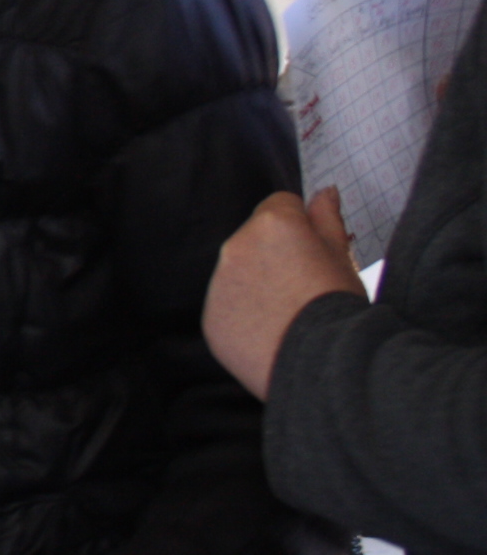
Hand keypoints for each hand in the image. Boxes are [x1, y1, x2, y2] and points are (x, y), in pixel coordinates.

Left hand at [206, 188, 365, 399]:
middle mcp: (235, 247)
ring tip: (289, 313)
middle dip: (276, 254)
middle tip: (305, 286)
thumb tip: (325, 192)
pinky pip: (227, 306)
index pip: (281, 205)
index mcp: (271, 224)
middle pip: (255, 238)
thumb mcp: (342, 257)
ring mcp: (218, 284)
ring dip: (257, 283)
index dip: (302, 227)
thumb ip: (327, 219)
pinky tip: (271, 332)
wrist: (324, 362)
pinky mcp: (211, 318)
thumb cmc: (339, 304)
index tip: (314, 253)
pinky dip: (244, 315)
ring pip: (238, 272)